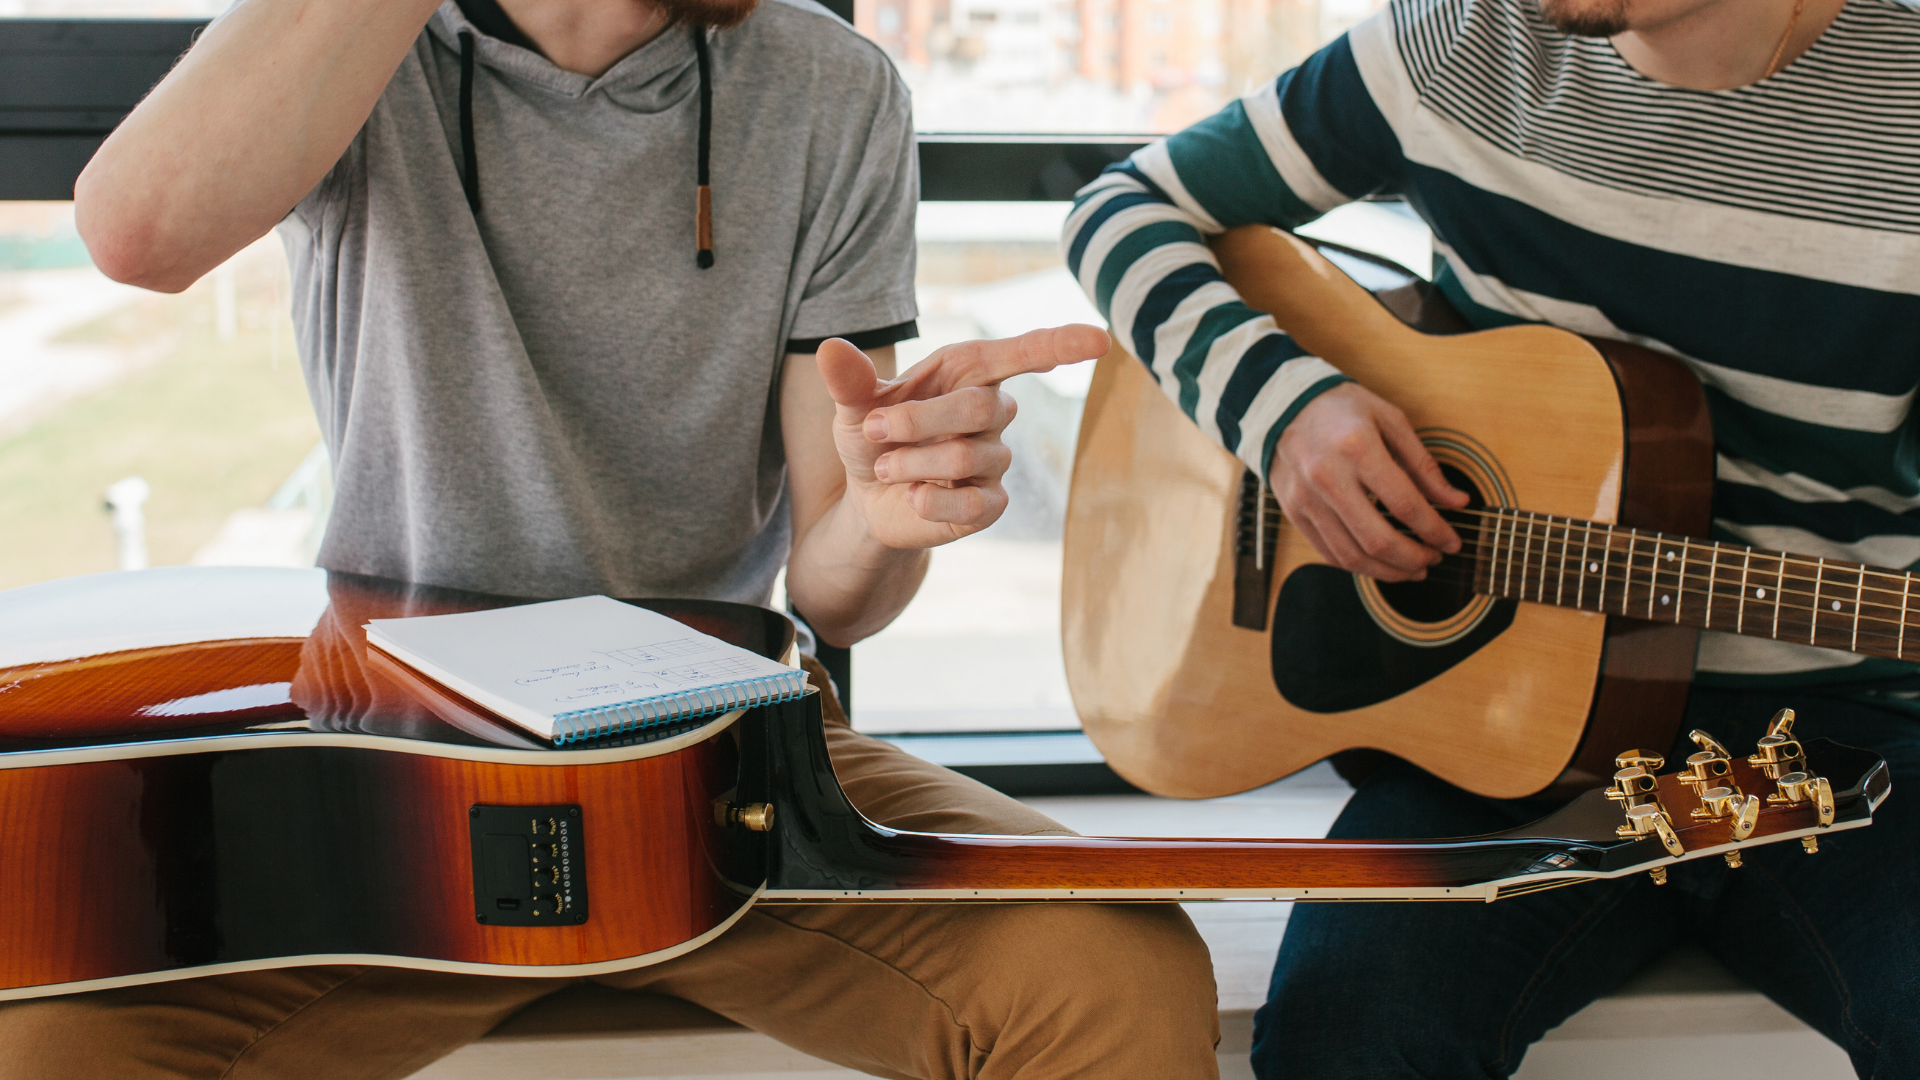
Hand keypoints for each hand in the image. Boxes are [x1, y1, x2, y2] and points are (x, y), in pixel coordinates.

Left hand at [815, 325, 1109, 548]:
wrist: (866, 498)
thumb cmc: (872, 437)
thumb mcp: (852, 406)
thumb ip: (849, 381)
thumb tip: (830, 350)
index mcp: (968, 372)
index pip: (1025, 353)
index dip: (1062, 344)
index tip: (1101, 339)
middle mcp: (992, 412)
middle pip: (981, 407)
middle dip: (917, 420)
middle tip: (874, 432)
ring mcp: (996, 460)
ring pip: (967, 456)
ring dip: (911, 461)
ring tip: (885, 467)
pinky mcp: (991, 505)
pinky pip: (975, 503)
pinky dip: (932, 500)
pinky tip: (913, 498)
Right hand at [1269, 382, 1468, 581]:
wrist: (1281, 405)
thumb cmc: (1342, 409)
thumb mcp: (1390, 421)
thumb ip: (1424, 465)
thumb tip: (1458, 502)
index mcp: (1358, 447)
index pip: (1405, 504)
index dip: (1435, 530)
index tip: (1453, 542)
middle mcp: (1328, 477)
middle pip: (1377, 539)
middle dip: (1414, 558)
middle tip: (1434, 558)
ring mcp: (1306, 498)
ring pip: (1352, 555)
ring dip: (1388, 571)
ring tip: (1412, 569)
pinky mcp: (1293, 512)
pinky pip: (1328, 553)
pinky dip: (1359, 566)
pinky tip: (1380, 562)